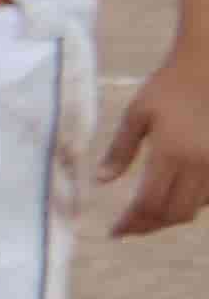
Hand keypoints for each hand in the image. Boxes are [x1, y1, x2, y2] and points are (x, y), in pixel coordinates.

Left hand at [98, 43, 208, 236]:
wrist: (208, 67)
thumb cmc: (168, 86)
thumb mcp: (137, 114)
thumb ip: (119, 150)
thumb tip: (100, 181)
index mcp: (171, 153)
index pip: (149, 204)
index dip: (131, 223)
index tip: (114, 231)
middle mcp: (199, 164)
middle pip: (173, 213)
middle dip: (149, 226)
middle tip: (128, 228)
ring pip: (194, 208)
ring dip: (169, 217)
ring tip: (146, 217)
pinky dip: (189, 204)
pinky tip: (172, 198)